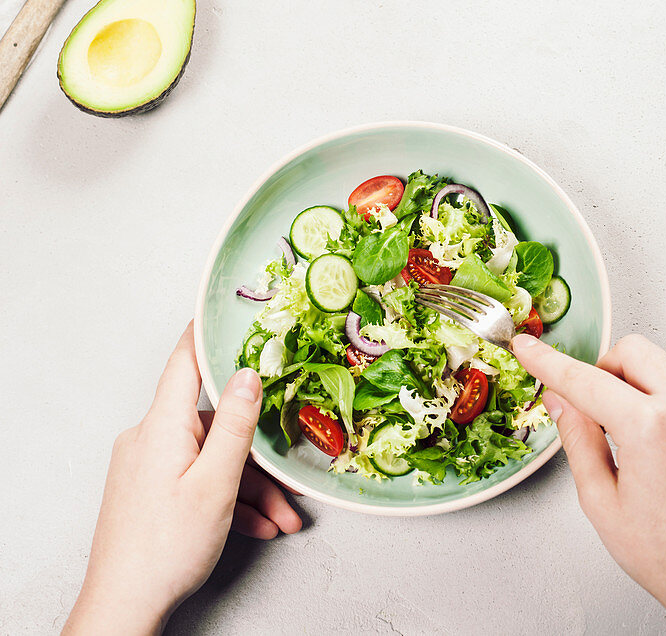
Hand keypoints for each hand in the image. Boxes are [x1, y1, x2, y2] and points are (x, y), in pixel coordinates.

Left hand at [63, 323, 300, 635]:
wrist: (123, 607)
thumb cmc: (164, 550)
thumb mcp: (215, 484)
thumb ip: (236, 426)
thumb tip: (248, 375)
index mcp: (162, 425)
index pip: (185, 361)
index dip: (207, 334)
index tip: (224, 313)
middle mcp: (149, 437)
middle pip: (212, 423)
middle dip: (255, 453)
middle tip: (288, 479)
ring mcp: (147, 465)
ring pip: (209, 458)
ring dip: (248, 487)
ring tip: (280, 518)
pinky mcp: (147, 490)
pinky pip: (194, 479)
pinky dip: (225, 499)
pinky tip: (254, 525)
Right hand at [512, 333, 665, 635]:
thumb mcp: (601, 501)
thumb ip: (577, 439)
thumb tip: (560, 400)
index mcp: (652, 428)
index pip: (586, 379)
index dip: (549, 362)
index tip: (528, 349)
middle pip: (632, 352)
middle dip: (603, 370)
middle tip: (590, 406)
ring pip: (659, 367)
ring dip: (633, 386)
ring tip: (626, 437)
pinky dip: (659, 403)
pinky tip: (655, 447)